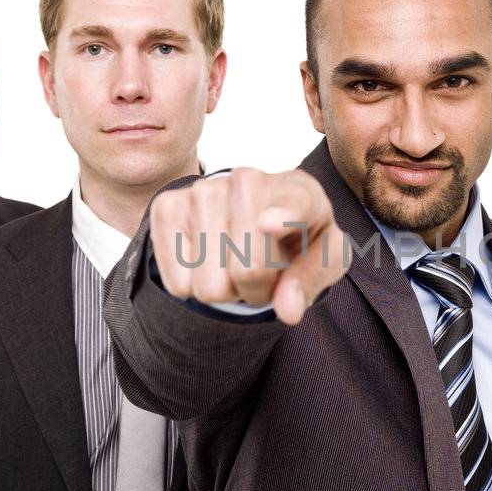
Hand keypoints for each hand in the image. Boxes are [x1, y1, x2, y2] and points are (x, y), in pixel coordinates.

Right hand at [149, 168, 347, 324]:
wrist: (257, 212)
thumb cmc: (297, 236)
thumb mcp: (324, 257)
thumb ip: (312, 281)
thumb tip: (287, 309)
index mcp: (300, 190)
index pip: (293, 204)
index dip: (282, 217)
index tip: (267, 224)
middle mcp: (249, 180)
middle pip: (248, 270)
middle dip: (259, 287)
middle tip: (266, 270)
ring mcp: (203, 190)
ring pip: (210, 286)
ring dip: (227, 290)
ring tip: (238, 262)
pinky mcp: (167, 207)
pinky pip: (178, 283)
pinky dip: (195, 286)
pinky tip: (211, 259)